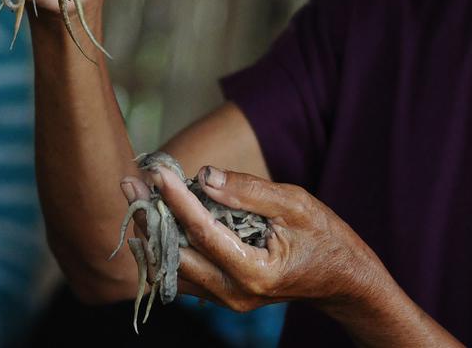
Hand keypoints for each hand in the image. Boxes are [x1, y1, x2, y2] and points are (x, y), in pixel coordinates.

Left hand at [125, 165, 384, 313]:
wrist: (343, 280)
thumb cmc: (325, 238)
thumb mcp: (296, 204)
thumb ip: (250, 192)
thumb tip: (205, 177)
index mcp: (254, 272)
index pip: (203, 232)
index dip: (177, 199)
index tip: (156, 171)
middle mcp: (234, 293)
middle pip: (176, 253)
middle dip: (151, 216)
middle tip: (128, 180)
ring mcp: (226, 299)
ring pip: (174, 266)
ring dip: (154, 230)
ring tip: (134, 192)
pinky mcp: (223, 295)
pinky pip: (184, 272)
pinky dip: (167, 243)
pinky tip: (155, 216)